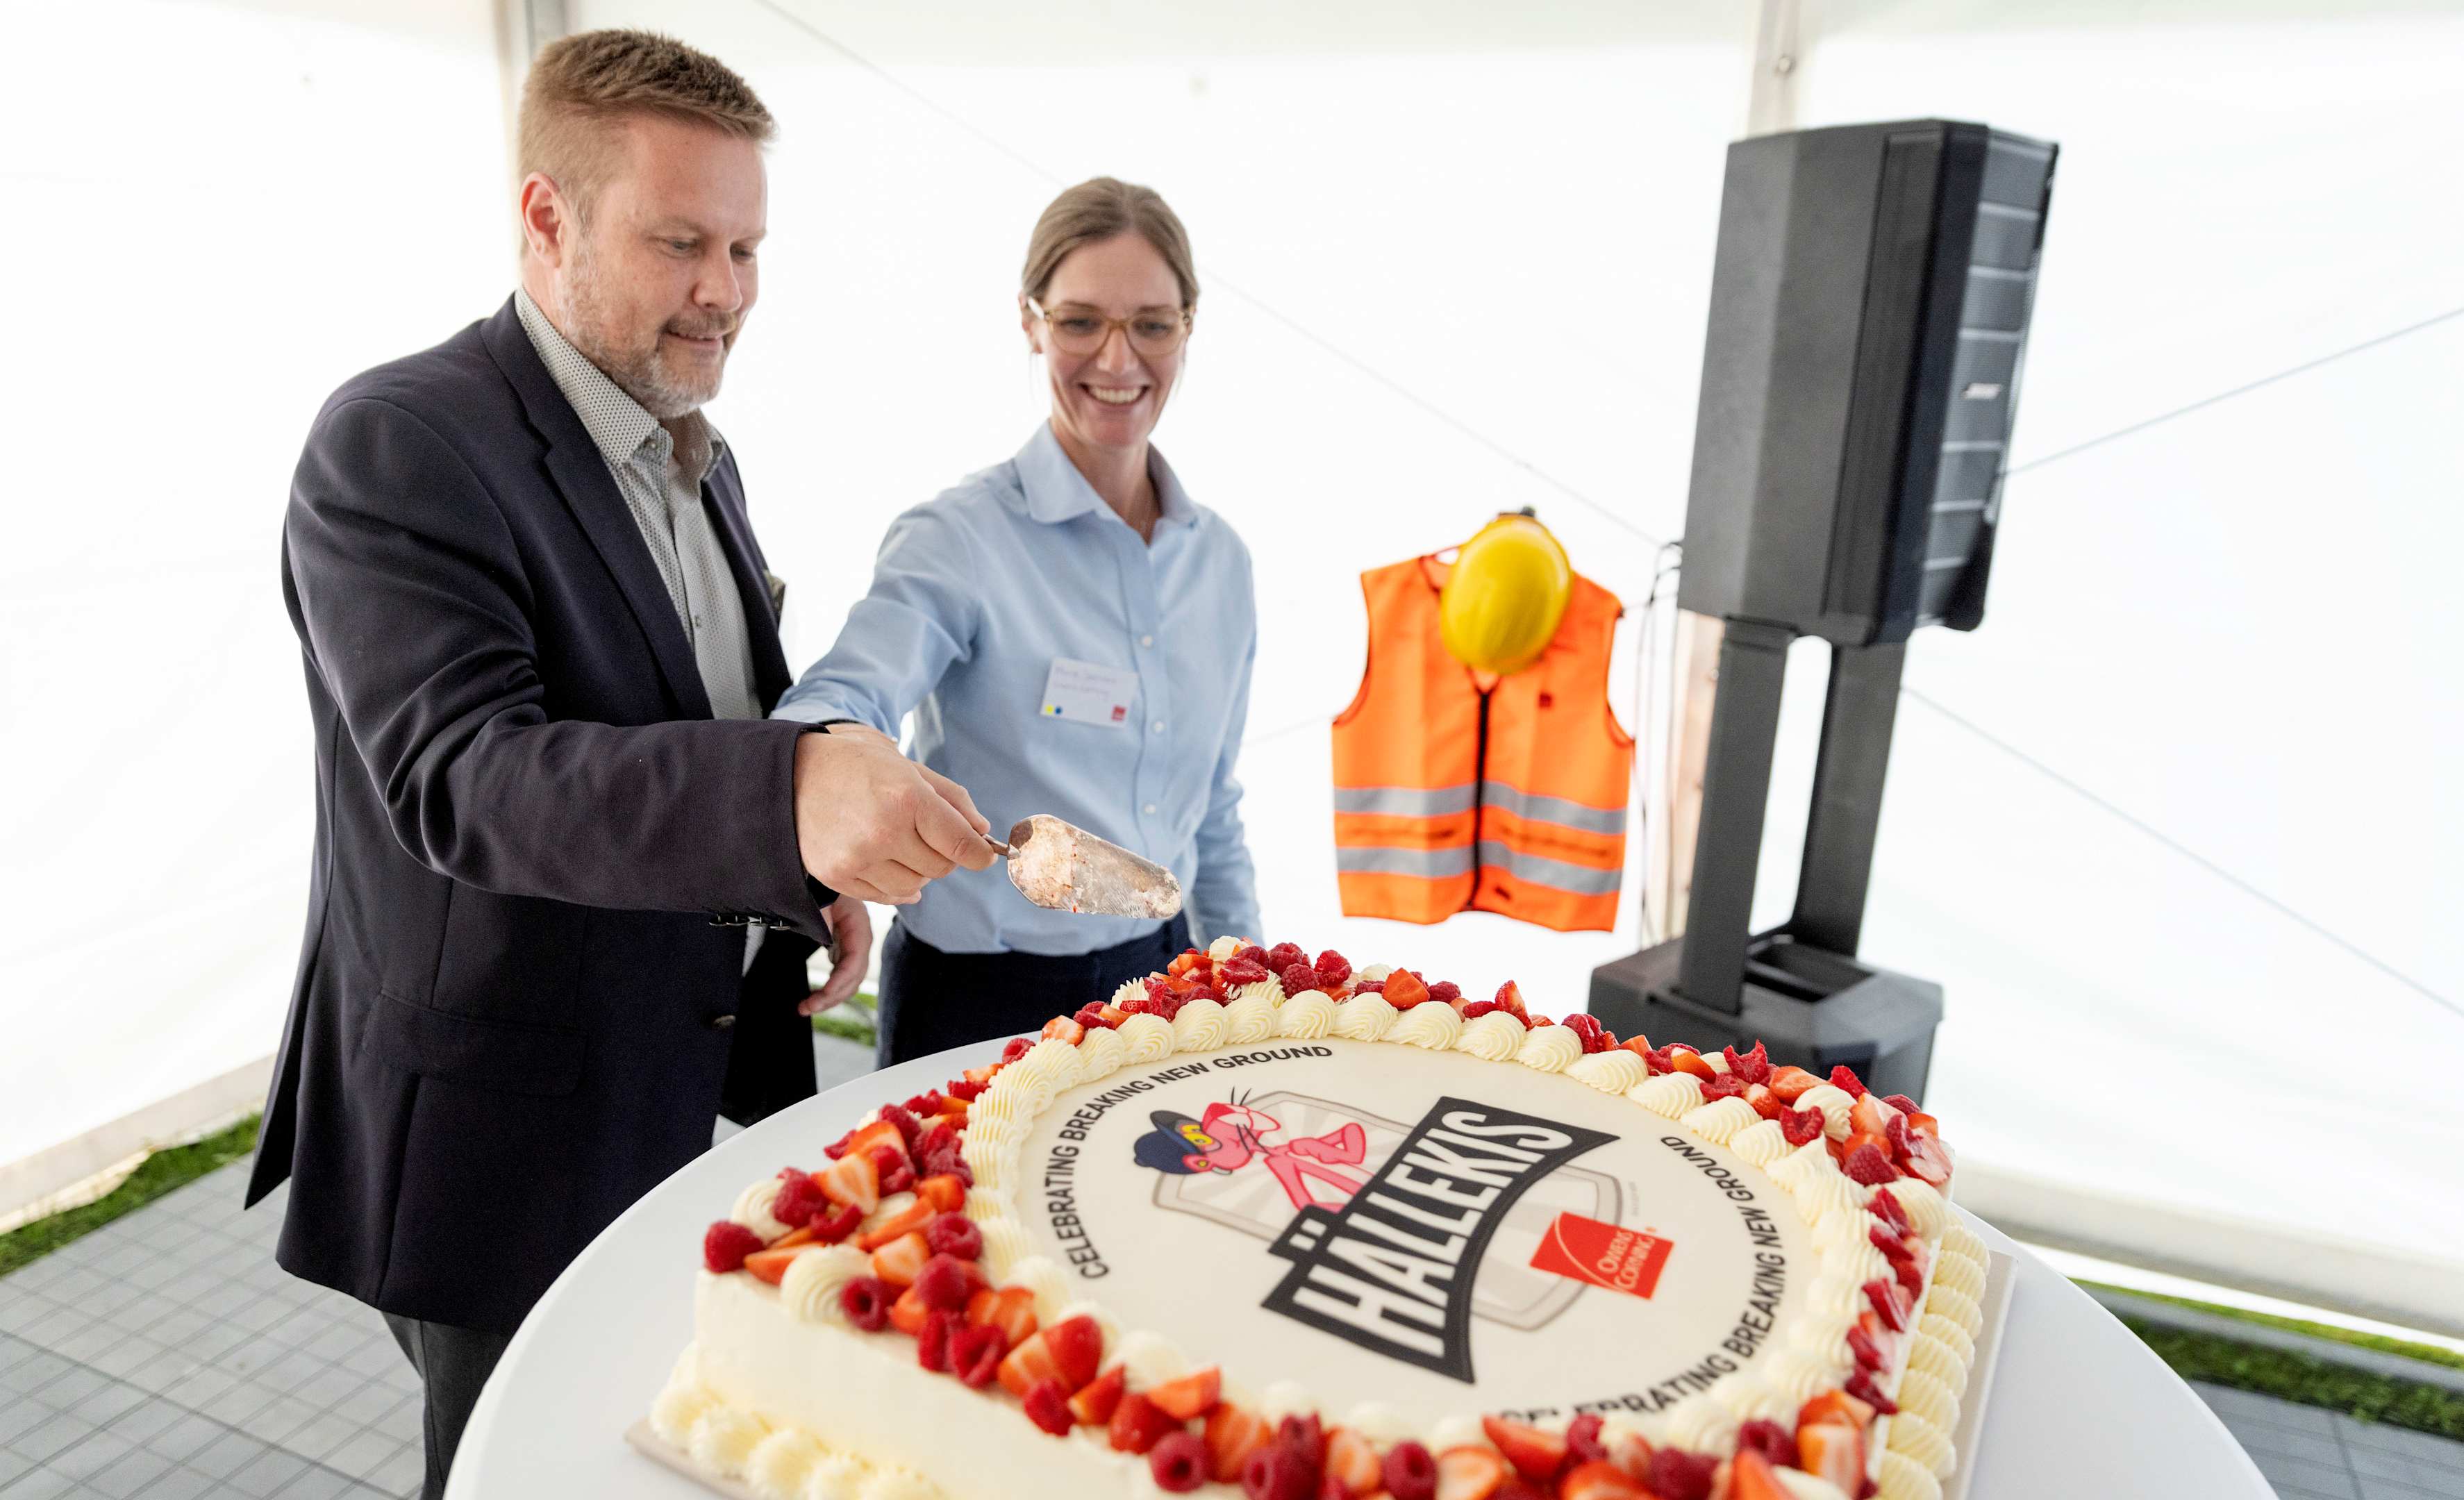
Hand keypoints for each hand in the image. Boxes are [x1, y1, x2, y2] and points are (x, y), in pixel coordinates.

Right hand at [792, 730, 996, 903]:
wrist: (788, 774)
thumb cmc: (852, 763)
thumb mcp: (906, 764)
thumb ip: (949, 797)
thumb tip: (981, 830)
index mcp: (906, 797)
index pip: (961, 843)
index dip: (980, 853)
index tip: (985, 855)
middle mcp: (883, 831)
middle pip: (941, 868)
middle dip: (944, 854)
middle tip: (926, 834)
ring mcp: (857, 858)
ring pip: (915, 884)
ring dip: (916, 868)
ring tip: (897, 842)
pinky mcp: (837, 875)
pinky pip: (885, 896)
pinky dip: (894, 884)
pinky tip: (885, 861)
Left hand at [800, 896, 872, 1015]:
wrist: (825, 878)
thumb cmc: (823, 886)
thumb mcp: (823, 900)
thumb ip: (824, 920)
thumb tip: (824, 941)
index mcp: (859, 928)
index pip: (854, 963)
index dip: (839, 982)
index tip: (821, 996)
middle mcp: (861, 941)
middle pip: (853, 978)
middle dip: (831, 997)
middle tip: (806, 1008)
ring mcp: (854, 947)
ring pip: (849, 982)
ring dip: (830, 997)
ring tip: (805, 1008)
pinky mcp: (845, 950)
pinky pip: (842, 975)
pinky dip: (830, 989)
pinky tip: (815, 997)